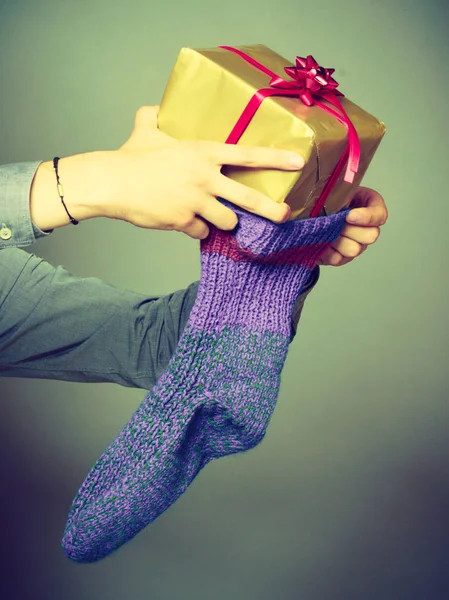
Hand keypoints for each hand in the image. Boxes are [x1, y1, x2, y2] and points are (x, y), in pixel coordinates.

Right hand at [97, 105, 305, 239]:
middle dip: (270, 209)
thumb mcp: (146, 128)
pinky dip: (195, 229)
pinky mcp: (184, 221)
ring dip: (221, 221)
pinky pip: (201, 232)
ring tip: (209, 214)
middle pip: (248, 198)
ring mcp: (196, 201)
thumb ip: (155, 115)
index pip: (248, 155)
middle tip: (284, 215)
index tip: (299, 162)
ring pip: (226, 221)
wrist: (112, 182)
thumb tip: (156, 106)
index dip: (276, 159)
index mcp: (203, 153)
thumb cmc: (130, 156)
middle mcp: (206, 178)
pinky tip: (182, 221)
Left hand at [317, 186, 387, 265]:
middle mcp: (367, 229)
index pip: (380, 216)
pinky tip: (319, 241)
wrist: (309, 214)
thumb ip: (343, 192)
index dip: (366, 217)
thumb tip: (342, 206)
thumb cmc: (326, 199)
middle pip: (371, 236)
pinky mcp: (342, 258)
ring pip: (354, 249)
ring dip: (337, 240)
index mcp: (370, 207)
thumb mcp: (336, 190)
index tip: (349, 215)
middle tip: (334, 222)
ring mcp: (356, 245)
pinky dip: (326, 251)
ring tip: (325, 231)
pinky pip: (338, 259)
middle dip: (349, 229)